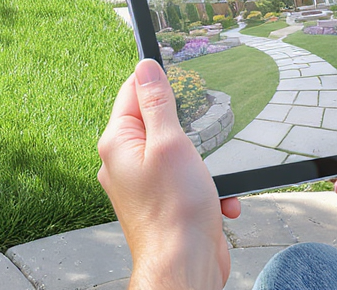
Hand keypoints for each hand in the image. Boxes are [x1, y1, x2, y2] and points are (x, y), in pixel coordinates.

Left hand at [98, 59, 240, 289]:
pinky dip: (209, 188)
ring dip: (206, 164)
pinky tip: (218, 202)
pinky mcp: (164, 203)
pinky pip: (188, 181)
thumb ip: (158, 103)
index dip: (158, 81)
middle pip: (159, 122)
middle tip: (203, 137)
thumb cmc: (175, 213)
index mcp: (118, 143)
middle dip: (190, 130)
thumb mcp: (170, 144)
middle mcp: (125, 162)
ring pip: (180, 154)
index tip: (184, 77)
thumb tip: (145, 66)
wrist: (185, 268)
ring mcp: (143, 184)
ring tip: (209, 181)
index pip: (132, 92)